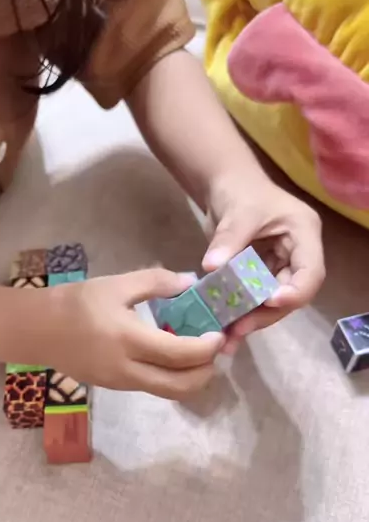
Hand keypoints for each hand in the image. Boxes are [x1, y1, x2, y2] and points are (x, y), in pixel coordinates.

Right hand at [33, 268, 225, 399]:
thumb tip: (190, 282)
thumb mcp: (116, 284)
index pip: (181, 354)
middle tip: (216, 349)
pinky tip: (172, 354)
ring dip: (191, 377)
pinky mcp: (116, 387)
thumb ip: (156, 282)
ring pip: (169, 392)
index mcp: (130, 341)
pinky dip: (172, 376)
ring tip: (198, 353)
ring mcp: (122, 383)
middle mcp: (129, 370)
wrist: (37, 330)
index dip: (207, 347)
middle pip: (182, 386)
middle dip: (206, 371)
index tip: (220, 333)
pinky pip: (153, 387)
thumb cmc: (75, 303)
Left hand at [203, 180, 324, 345]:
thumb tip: (211, 268)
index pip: (311, 272)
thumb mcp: (237, 212)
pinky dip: (239, 313)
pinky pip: (254, 299)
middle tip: (239, 328)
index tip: (268, 302)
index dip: (294, 292)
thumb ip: (228, 241)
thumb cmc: (240, 190)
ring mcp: (278, 266)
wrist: (223, 185)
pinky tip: (224, 329)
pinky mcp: (260, 275)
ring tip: (228, 336)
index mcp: (304, 234)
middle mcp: (296, 255)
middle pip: (291, 293)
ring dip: (251, 320)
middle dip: (266, 313)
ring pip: (271, 302)